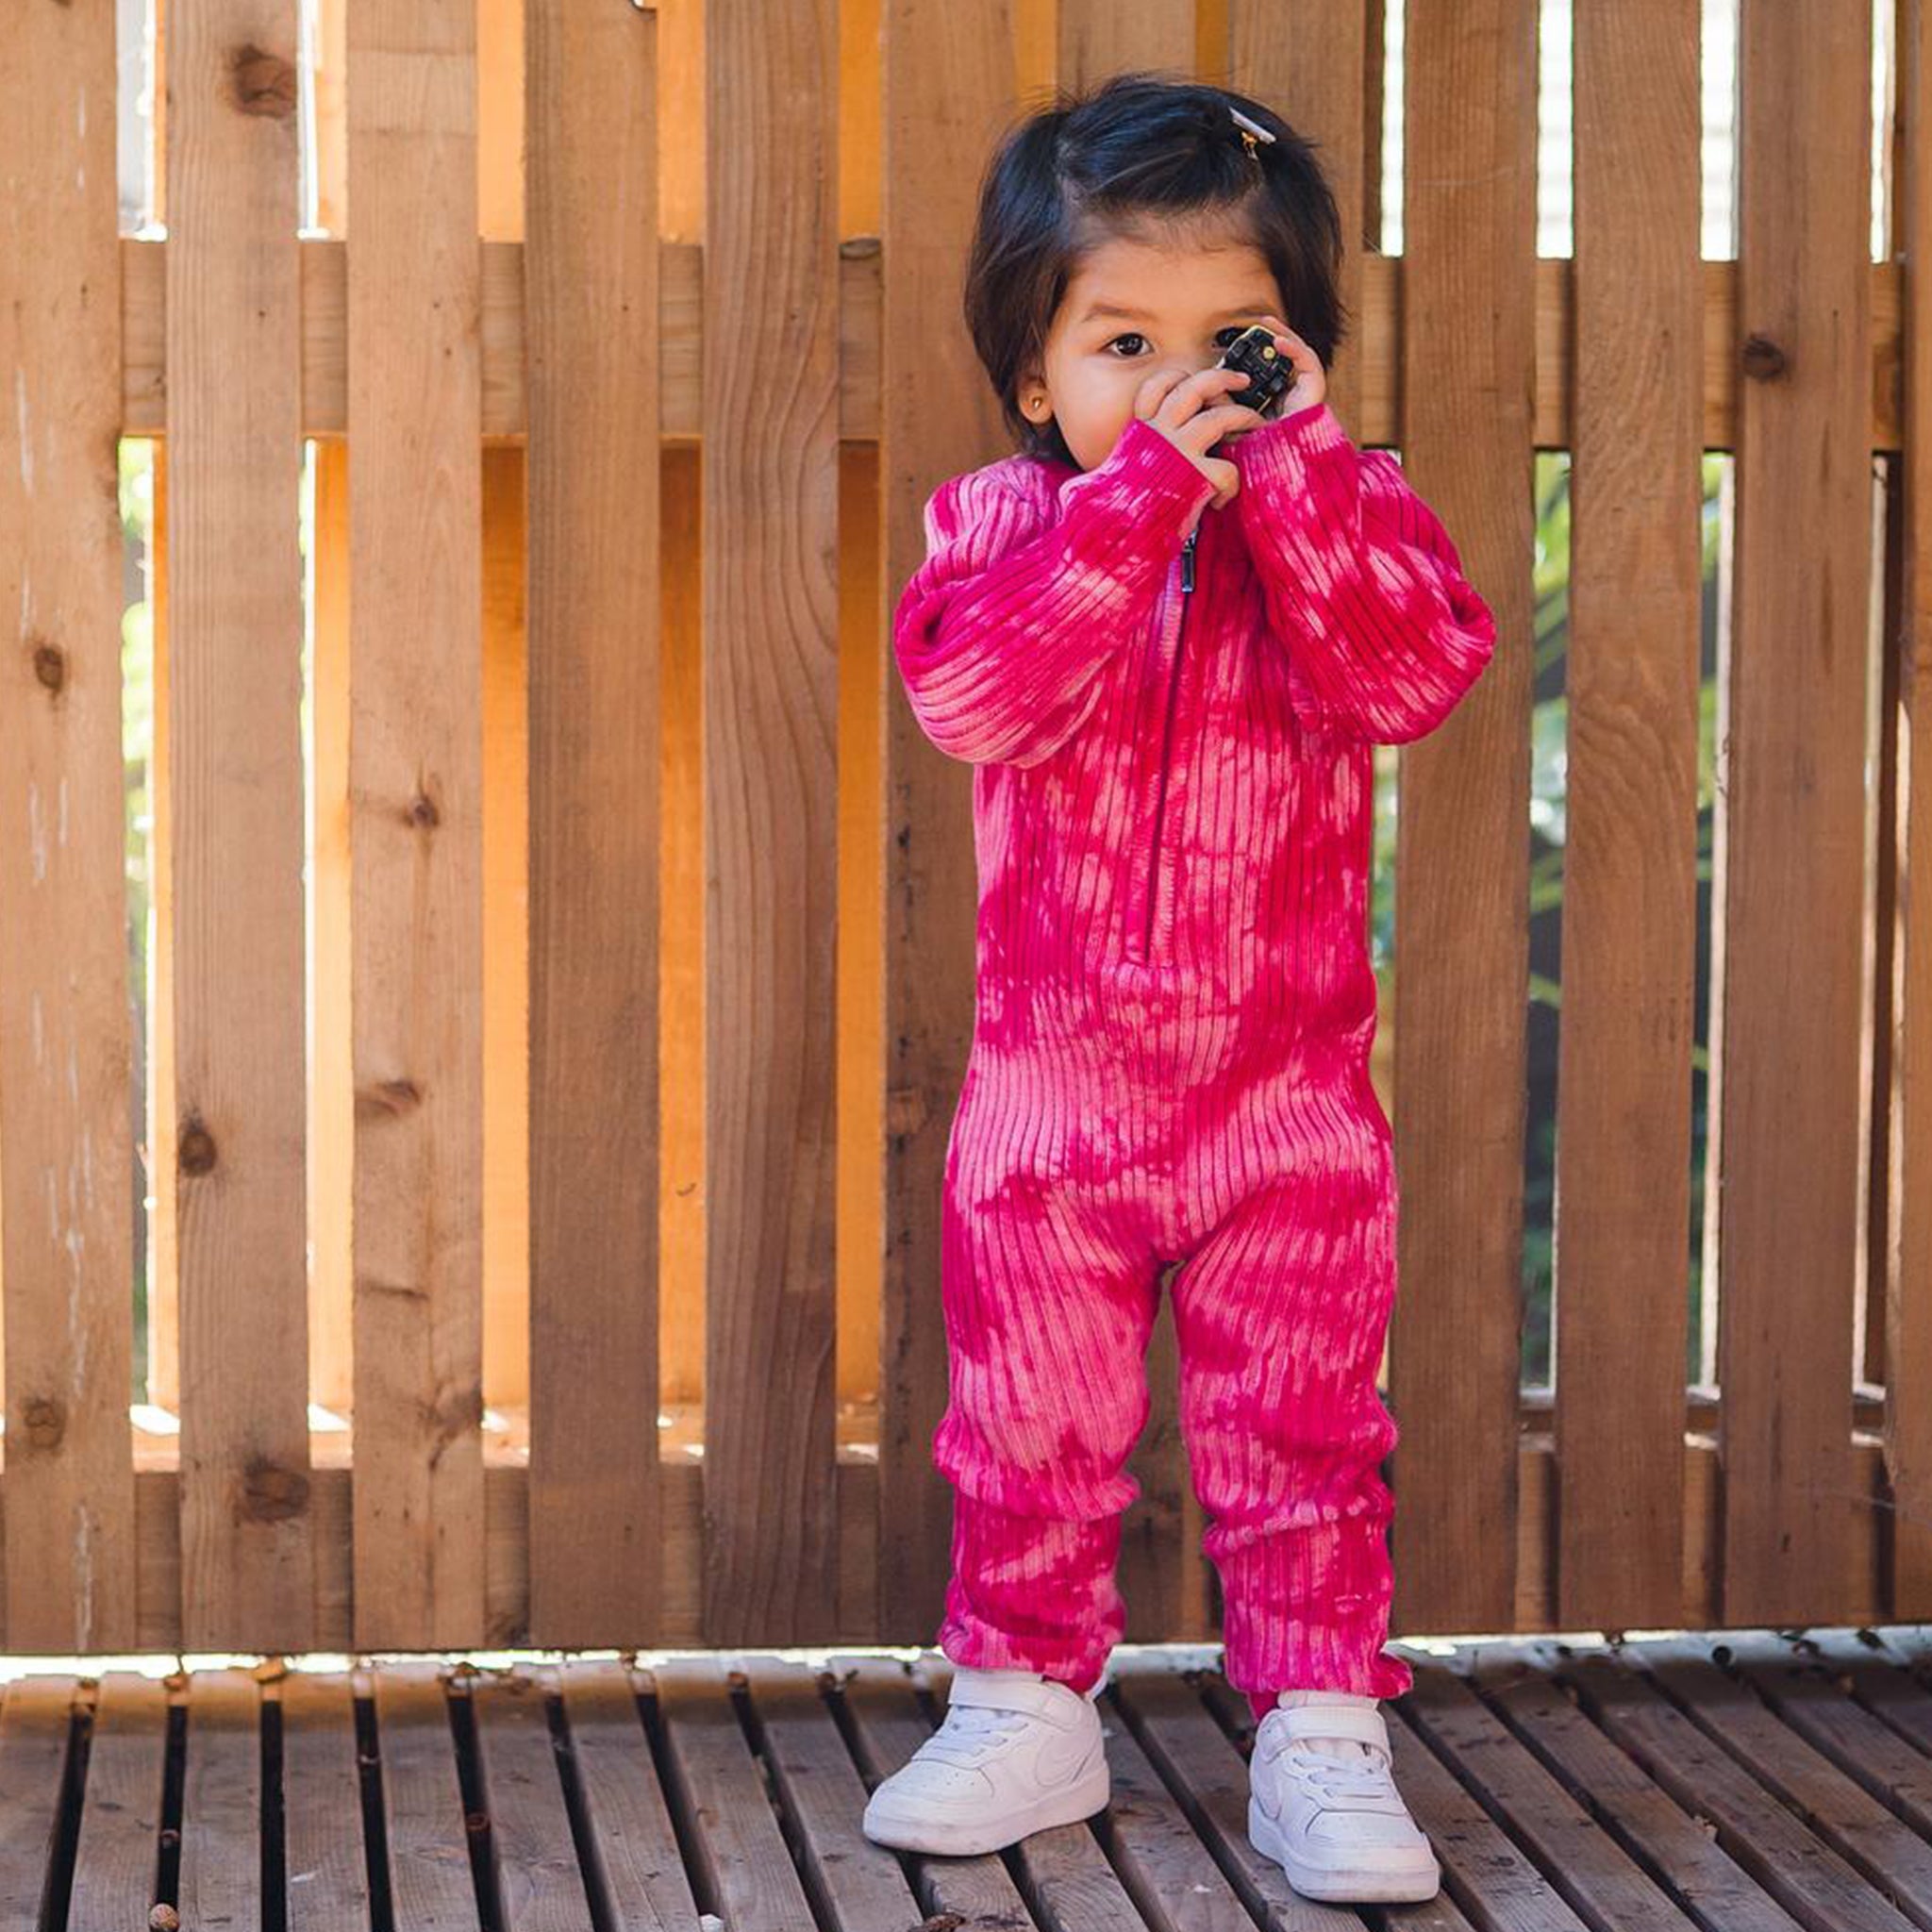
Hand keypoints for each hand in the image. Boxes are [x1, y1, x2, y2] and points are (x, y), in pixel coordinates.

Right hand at [1132, 363, 1259, 509]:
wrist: (1119, 529)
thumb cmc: (1127, 505)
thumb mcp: (1130, 466)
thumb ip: (1148, 448)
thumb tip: (1171, 438)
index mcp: (1142, 429)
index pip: (1158, 385)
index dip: (1179, 377)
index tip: (1192, 378)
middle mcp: (1160, 432)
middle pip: (1194, 387)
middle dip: (1222, 378)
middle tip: (1241, 380)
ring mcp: (1180, 450)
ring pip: (1221, 417)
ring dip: (1245, 417)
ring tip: (1255, 424)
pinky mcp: (1197, 474)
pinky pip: (1228, 468)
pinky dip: (1232, 485)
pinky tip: (1223, 499)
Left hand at [1214, 314, 1327, 458]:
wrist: (1274, 479)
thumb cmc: (1253, 460)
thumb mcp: (1229, 427)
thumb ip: (1221, 408)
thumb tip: (1208, 387)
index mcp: (1269, 408)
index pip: (1262, 377)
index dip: (1252, 359)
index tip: (1233, 348)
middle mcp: (1288, 402)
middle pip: (1280, 364)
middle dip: (1268, 343)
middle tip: (1254, 328)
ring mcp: (1303, 399)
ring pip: (1296, 359)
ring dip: (1282, 339)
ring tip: (1266, 326)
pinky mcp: (1315, 397)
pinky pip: (1309, 365)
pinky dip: (1295, 350)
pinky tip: (1279, 341)